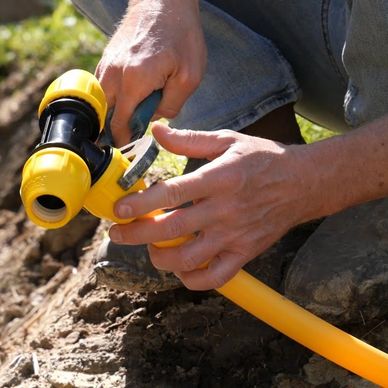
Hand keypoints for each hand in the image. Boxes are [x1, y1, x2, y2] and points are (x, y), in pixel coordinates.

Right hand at [95, 0, 205, 145]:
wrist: (163, 0)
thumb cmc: (181, 36)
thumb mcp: (189, 77)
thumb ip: (171, 106)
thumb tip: (153, 118)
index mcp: (134, 81)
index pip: (120, 123)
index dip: (124, 139)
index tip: (130, 147)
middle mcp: (113, 74)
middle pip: (105, 115)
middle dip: (118, 128)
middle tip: (134, 131)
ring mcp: (106, 65)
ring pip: (103, 101)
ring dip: (116, 111)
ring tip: (137, 110)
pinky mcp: (106, 59)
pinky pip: (104, 87)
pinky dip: (114, 97)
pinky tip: (131, 94)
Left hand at [109, 123, 320, 289]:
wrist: (303, 183)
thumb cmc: (264, 159)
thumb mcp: (228, 140)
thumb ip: (190, 139)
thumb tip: (156, 133)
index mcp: (219, 178)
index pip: (172, 194)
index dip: (140, 204)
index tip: (119, 210)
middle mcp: (226, 210)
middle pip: (172, 230)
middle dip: (137, 235)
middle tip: (118, 233)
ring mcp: (236, 235)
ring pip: (188, 259)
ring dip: (160, 258)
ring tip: (151, 248)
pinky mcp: (245, 253)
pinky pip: (214, 277)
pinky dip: (191, 279)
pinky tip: (181, 268)